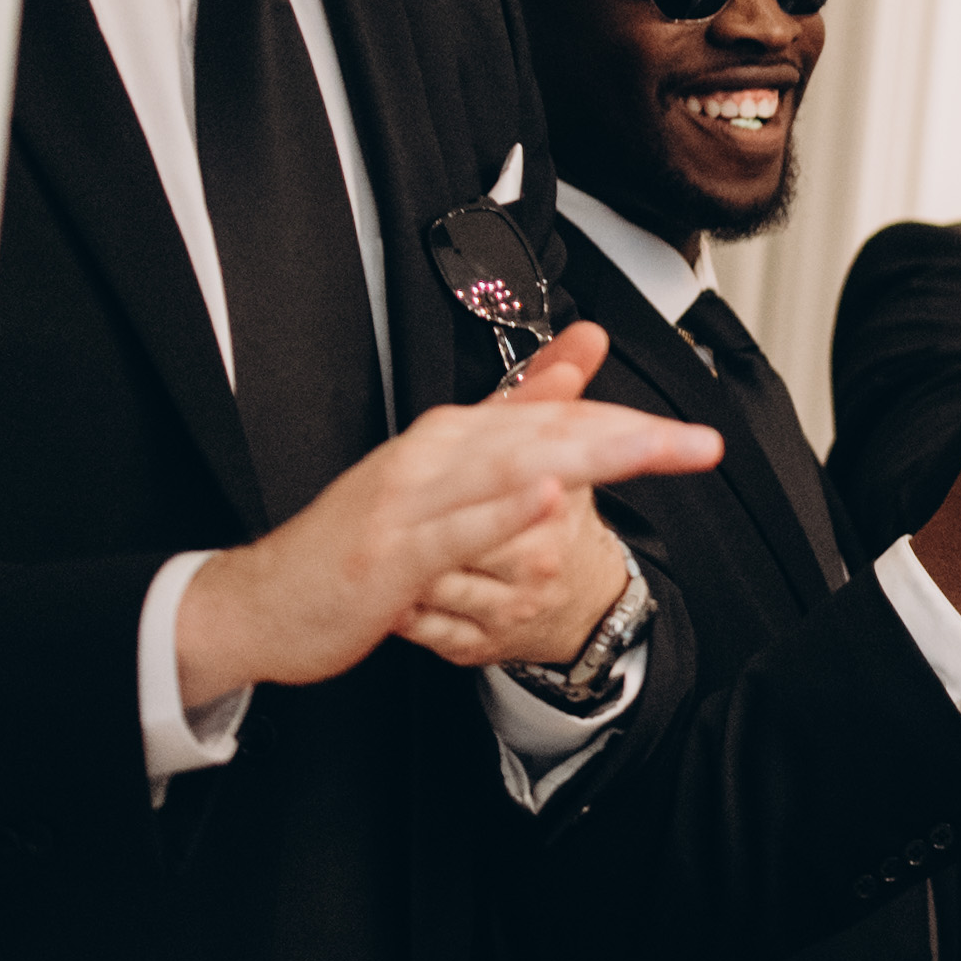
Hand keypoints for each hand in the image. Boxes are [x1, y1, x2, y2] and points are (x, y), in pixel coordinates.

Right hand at [180, 327, 722, 702]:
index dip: (628, 423)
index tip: (693, 436)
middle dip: (629, 437)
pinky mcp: (389, 552)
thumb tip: (576, 359)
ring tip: (651, 449)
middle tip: (699, 445)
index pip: (554, 418)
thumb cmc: (356, 544)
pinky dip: (499, 511)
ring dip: (585, 456)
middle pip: (546, 433)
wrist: (262, 601)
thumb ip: (512, 418)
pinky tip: (547, 495)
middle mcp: (432, 456)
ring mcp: (409, 501)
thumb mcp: (441, 479)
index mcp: (449, 439)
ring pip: (508, 467)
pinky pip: (452, 529)